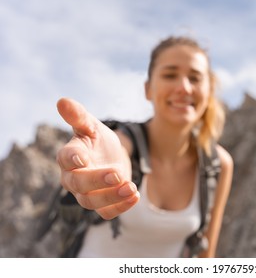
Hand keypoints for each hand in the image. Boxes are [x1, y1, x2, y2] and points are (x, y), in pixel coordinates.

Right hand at [56, 98, 138, 219]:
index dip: (72, 158)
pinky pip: (107, 212)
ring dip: (112, 197)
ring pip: (92, 202)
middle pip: (78, 184)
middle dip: (97, 180)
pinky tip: (135, 196)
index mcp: (69, 156)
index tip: (83, 158)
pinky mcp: (102, 204)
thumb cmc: (98, 140)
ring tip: (131, 188)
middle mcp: (73, 178)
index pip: (65, 158)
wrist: (112, 156)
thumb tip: (62, 101)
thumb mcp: (92, 125)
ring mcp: (86, 193)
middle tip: (117, 174)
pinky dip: (121, 207)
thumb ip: (79, 116)